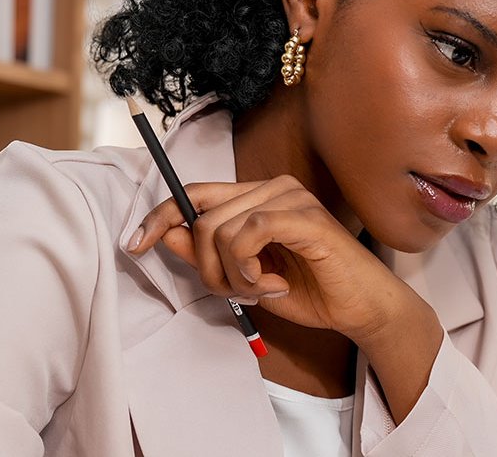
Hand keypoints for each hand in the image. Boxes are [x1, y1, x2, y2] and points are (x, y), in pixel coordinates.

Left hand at [123, 176, 433, 342]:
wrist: (361, 309)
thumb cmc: (312, 291)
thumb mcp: (244, 277)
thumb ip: (207, 254)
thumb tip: (165, 234)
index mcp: (259, 196)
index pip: (195, 194)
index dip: (160, 216)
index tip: (134, 244)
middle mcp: (274, 187)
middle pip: (202, 219)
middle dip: (205, 267)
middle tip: (238, 292)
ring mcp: (290, 198)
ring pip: (219, 230)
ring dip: (230, 274)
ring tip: (261, 289)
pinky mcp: (304, 218)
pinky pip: (247, 234)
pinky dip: (248, 267)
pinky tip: (271, 283)